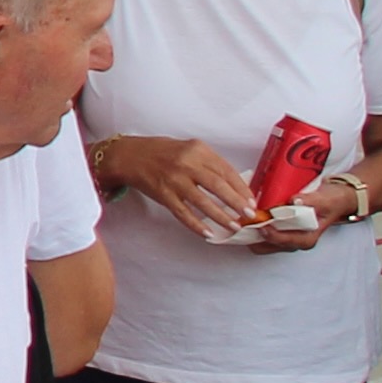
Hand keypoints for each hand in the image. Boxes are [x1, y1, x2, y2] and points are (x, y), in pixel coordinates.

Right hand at [100, 134, 262, 238]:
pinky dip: (197, 225)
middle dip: (236, 203)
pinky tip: (208, 233)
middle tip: (248, 214)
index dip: (241, 187)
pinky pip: (183, 213)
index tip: (251, 200)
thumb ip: (209, 163)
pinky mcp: (163, 194)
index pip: (226, 170)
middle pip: (218, 186)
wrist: (130, 155)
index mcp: (197, 150)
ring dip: (220, 216)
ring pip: (202, 202)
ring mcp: (174, 180)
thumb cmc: (162, 152)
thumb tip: (233, 186)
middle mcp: (186, 163)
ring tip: (233, 226)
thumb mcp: (189, 149)